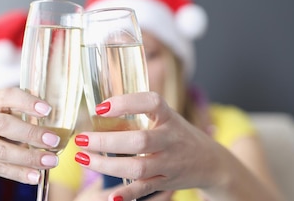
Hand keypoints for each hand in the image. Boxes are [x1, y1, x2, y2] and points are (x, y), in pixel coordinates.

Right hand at [0, 87, 61, 183]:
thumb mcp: (3, 110)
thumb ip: (24, 111)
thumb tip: (58, 118)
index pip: (7, 95)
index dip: (27, 102)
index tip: (48, 110)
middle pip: (3, 125)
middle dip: (31, 133)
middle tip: (53, 141)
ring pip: (1, 151)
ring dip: (29, 158)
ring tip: (50, 161)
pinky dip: (19, 173)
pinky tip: (35, 176)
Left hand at [73, 92, 230, 200]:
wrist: (211, 163)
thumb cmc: (180, 136)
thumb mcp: (168, 118)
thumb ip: (142, 112)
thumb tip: (101, 108)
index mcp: (169, 118)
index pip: (151, 103)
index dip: (126, 103)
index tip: (100, 108)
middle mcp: (171, 139)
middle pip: (140, 141)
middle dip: (106, 141)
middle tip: (82, 139)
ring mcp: (169, 163)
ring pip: (138, 167)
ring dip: (107, 165)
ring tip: (84, 159)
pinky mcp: (166, 181)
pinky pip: (145, 189)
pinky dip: (128, 194)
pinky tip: (110, 195)